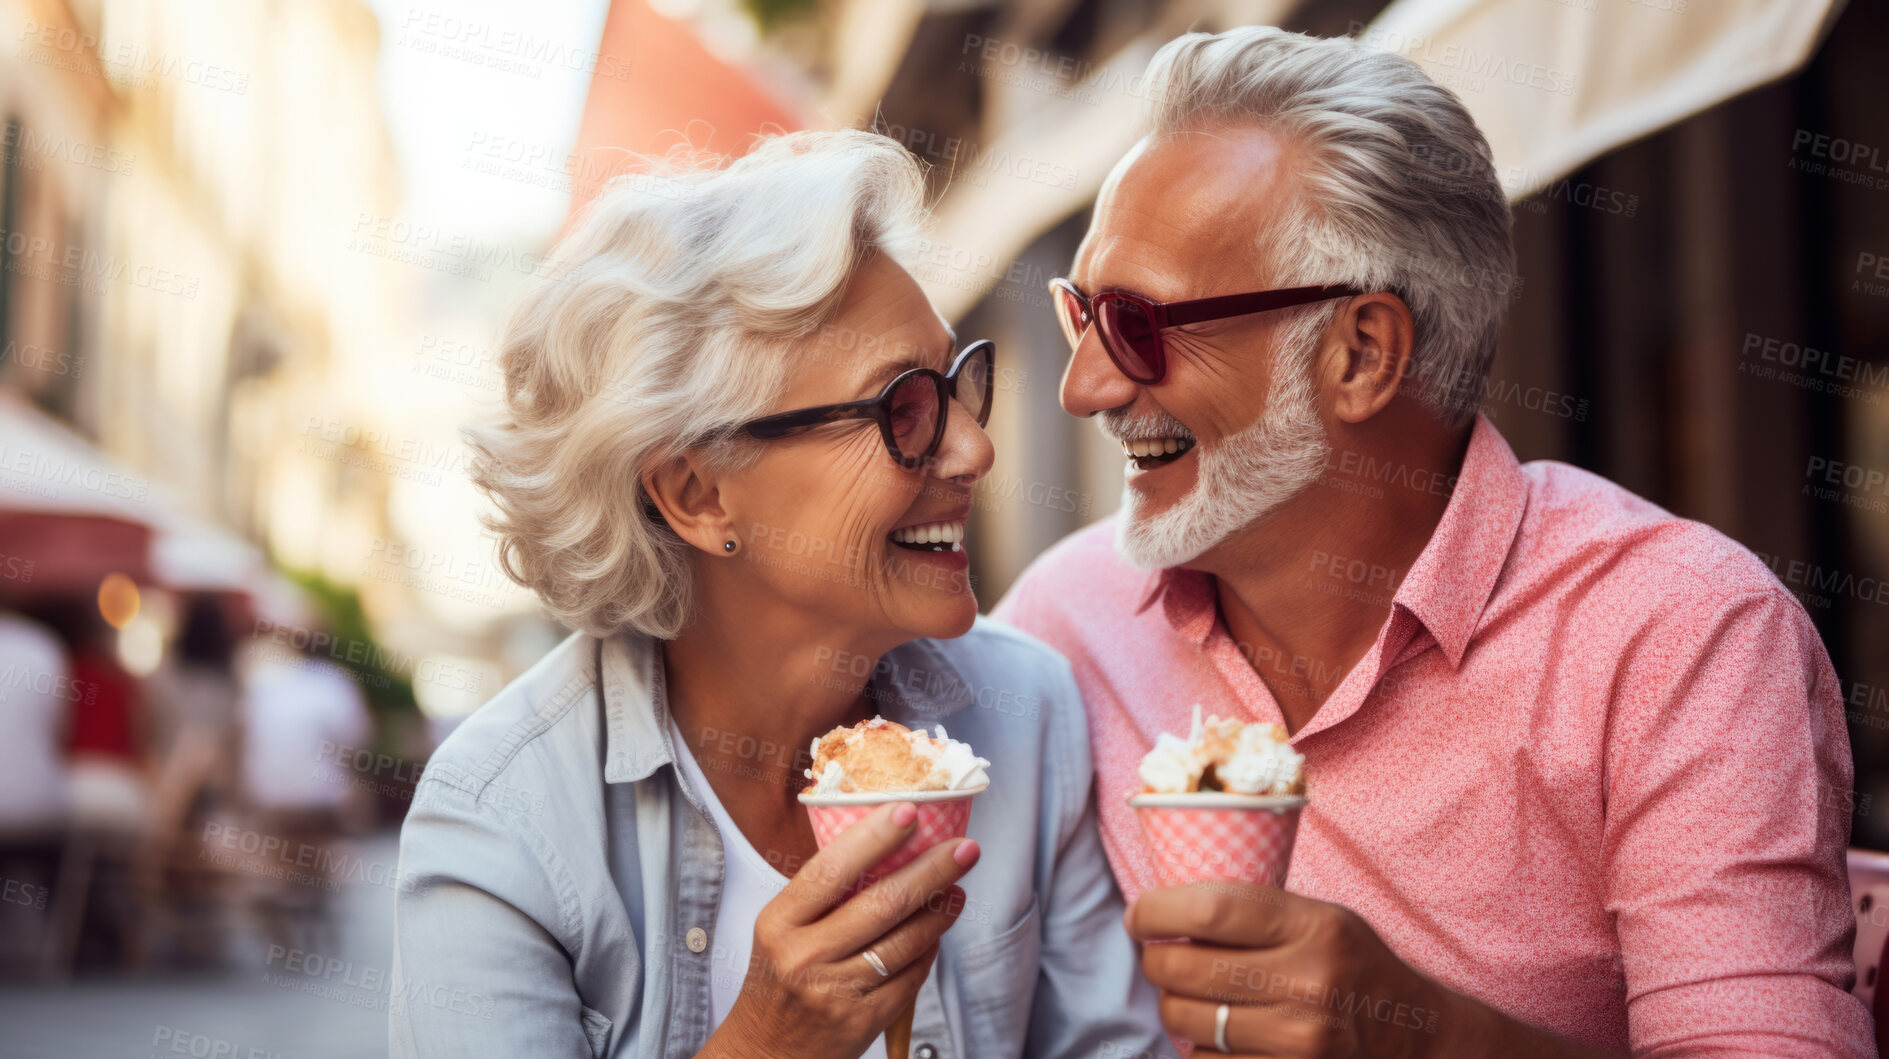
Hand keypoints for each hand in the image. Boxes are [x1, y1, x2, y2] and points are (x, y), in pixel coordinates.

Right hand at [706, 802, 979, 1058]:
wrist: (764, 1051)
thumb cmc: (778, 978)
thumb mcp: (782, 931)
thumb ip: (823, 895)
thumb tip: (887, 845)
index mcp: (779, 922)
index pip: (831, 870)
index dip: (874, 837)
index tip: (910, 810)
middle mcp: (803, 956)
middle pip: (882, 903)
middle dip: (932, 871)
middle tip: (965, 848)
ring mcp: (834, 992)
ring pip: (905, 942)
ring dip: (940, 912)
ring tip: (957, 889)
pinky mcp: (861, 1022)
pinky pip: (909, 978)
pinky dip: (927, 951)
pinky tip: (934, 933)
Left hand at [1125, 882, 1443, 1057]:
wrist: (1411, 1034)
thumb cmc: (1350, 964)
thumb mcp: (1319, 917)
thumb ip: (1254, 911)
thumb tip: (1162, 909)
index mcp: (1315, 927)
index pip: (1211, 909)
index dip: (1157, 912)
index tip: (1140, 916)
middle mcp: (1310, 983)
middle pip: (1185, 968)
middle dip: (1156, 961)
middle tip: (1161, 957)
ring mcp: (1300, 1040)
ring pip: (1186, 1020)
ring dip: (1174, 1007)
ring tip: (1191, 995)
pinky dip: (1199, 1047)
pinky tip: (1220, 1033)